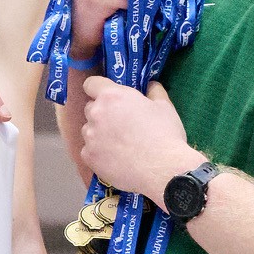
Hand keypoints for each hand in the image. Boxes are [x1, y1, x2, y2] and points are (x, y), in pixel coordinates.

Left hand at [74, 73, 194, 200]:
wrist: (162, 169)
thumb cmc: (165, 134)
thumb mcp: (165, 107)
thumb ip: (154, 92)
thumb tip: (150, 85)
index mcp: (112, 96)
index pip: (91, 84)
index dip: (98, 89)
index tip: (107, 96)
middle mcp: (96, 113)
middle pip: (90, 107)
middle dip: (102, 112)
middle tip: (120, 123)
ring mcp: (90, 136)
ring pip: (88, 129)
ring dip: (98, 132)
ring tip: (119, 143)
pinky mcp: (88, 157)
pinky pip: (89, 150)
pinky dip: (98, 152)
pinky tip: (115, 157)